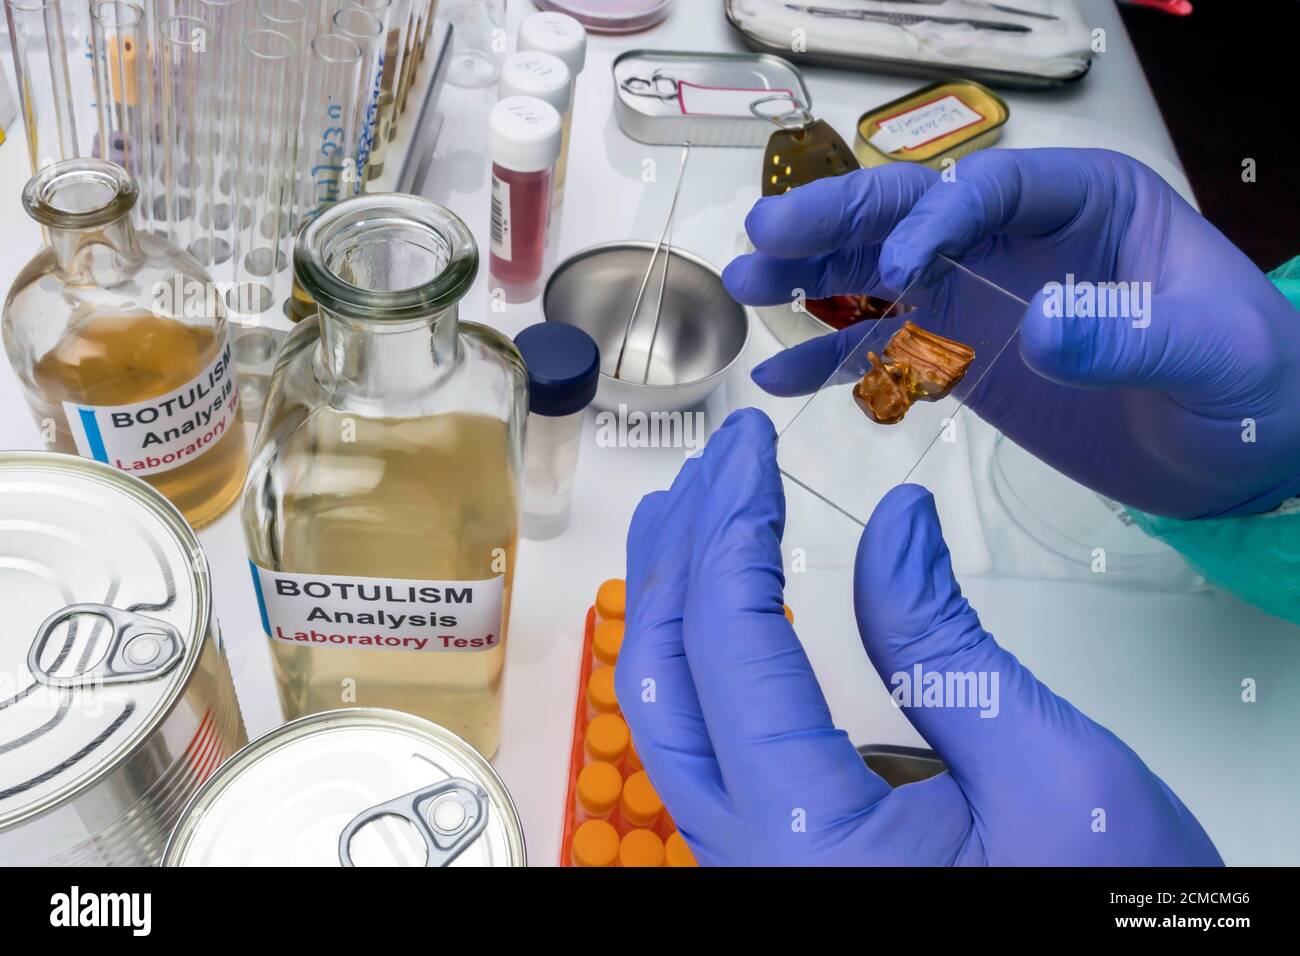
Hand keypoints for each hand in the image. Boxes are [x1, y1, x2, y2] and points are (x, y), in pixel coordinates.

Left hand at [616, 408, 1221, 865]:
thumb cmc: (1102, 918)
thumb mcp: (1048, 774)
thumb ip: (947, 644)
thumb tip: (894, 525)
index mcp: (808, 843)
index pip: (733, 646)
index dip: (733, 530)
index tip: (749, 454)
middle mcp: (752, 860)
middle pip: (667, 678)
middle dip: (684, 553)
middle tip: (713, 463)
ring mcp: (755, 863)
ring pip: (670, 716)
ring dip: (675, 602)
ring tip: (691, 512)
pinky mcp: (779, 857)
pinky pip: (708, 743)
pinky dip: (706, 655)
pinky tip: (725, 605)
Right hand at [724, 150, 1299, 518]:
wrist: (1243, 452)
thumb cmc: (1251, 380)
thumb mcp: (1214, 352)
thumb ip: (1135, 333)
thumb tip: (1045, 322)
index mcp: (1087, 204)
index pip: (993, 188)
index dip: (938, 217)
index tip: (901, 264)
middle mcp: (1018, 240)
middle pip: (913, 214)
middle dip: (837, 220)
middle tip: (766, 234)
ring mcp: (982, 298)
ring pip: (880, 272)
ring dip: (813, 277)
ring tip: (747, 287)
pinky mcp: (963, 359)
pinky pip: (884, 349)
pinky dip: (833, 360)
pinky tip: (782, 374)